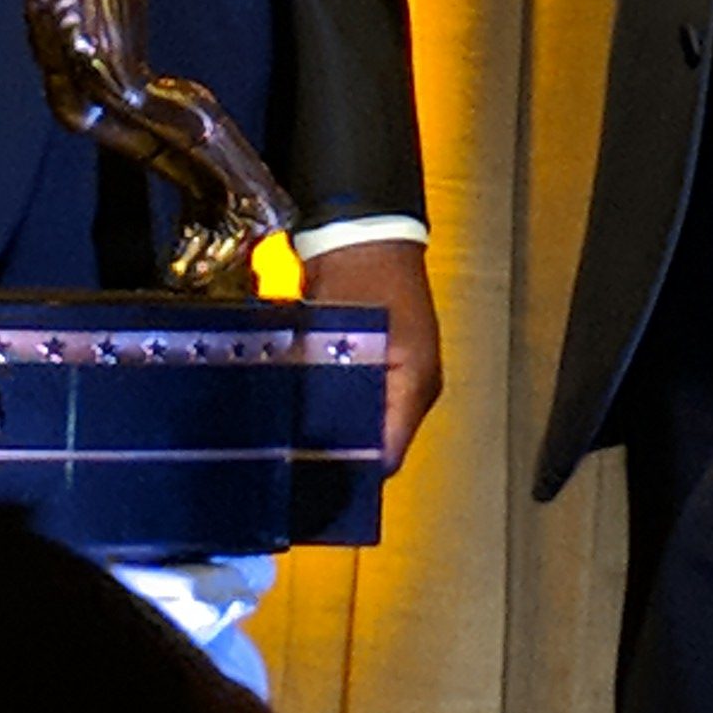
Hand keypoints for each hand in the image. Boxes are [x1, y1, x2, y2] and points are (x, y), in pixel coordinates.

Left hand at [307, 236, 440, 473]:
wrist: (366, 227)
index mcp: (416, 384)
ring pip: (370, 422)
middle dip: (342, 456)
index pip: (387, 455)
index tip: (313, 485)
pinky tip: (306, 411)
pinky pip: (364, 399)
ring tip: (296, 446)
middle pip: (380, 444)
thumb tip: (295, 431)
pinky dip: (339, 406)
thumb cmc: (359, 274)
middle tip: (296, 468)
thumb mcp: (336, 334)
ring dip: (339, 430)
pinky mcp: (388, 360)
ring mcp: (404, 373)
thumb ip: (321, 384)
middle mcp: (417, 387)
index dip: (351, 473)